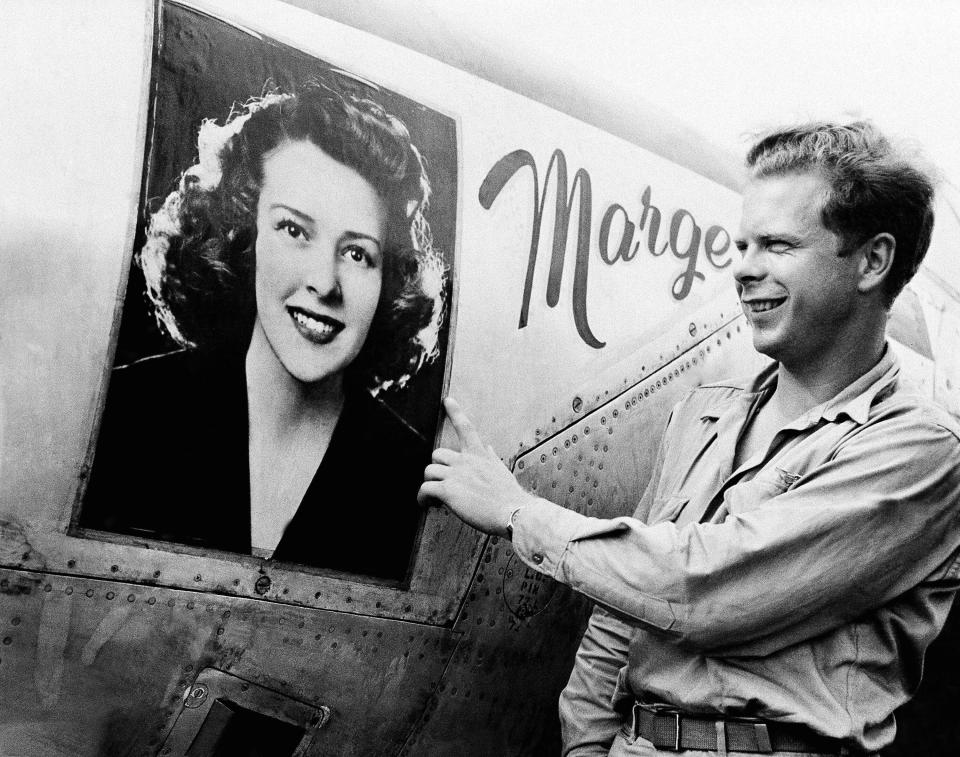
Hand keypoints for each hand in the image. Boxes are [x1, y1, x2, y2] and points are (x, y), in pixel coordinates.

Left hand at [419, 397, 534, 536]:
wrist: (513, 512)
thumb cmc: (509, 496)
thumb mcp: (501, 471)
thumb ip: (490, 458)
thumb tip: (488, 448)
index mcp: (479, 455)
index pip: (465, 427)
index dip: (455, 412)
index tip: (448, 400)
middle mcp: (466, 461)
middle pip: (437, 454)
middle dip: (436, 468)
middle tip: (441, 482)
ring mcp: (456, 474)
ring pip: (428, 471)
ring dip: (429, 484)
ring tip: (434, 498)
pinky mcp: (448, 490)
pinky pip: (425, 489)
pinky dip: (422, 497)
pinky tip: (426, 504)